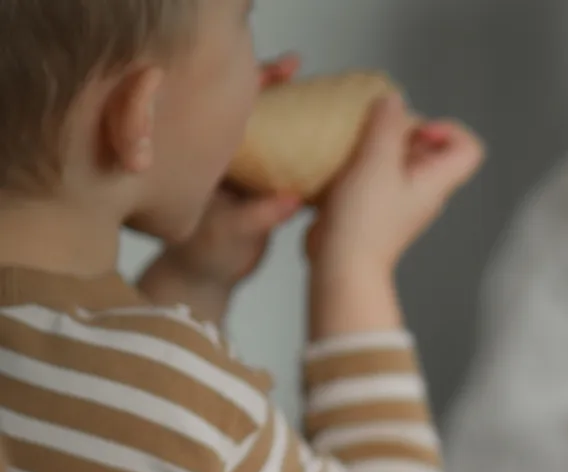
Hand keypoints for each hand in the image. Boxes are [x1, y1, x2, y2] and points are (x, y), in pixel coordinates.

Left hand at [138, 56, 305, 322]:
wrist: (207, 276)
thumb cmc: (207, 254)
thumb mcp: (230, 234)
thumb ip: (259, 216)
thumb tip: (292, 199)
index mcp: (210, 155)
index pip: (232, 109)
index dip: (254, 86)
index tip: (280, 72)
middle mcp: (226, 154)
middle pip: (254, 110)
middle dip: (277, 87)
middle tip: (298, 67)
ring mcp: (246, 167)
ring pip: (274, 130)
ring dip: (297, 113)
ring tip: (322, 95)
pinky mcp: (265, 183)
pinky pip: (288, 156)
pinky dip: (307, 145)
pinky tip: (330, 135)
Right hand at [306, 94, 484, 312]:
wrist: (341, 263)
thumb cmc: (364, 220)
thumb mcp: (376, 161)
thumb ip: (386, 126)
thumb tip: (394, 100)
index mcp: (436, 181)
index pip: (470, 149)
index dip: (449, 129)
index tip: (417, 128)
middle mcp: (423, 190)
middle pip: (429, 148)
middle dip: (401, 130)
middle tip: (374, 131)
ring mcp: (399, 199)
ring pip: (397, 159)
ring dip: (375, 145)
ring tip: (352, 142)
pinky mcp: (373, 205)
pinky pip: (373, 173)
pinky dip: (359, 161)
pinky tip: (338, 160)